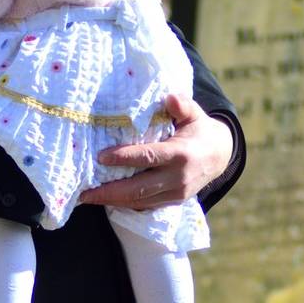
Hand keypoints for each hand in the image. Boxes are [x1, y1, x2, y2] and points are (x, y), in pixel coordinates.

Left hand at [78, 93, 232, 209]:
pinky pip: (145, 205)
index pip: (148, 157)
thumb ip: (183, 106)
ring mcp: (176, 193)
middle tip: (83, 192)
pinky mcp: (172, 201)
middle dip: (109, 191)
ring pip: (140, 200)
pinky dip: (124, 204)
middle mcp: (178, 178)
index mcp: (181, 155)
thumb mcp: (195, 114)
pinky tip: (105, 200)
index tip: (101, 157)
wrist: (220, 156)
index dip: (124, 157)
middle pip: (139, 188)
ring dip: (112, 201)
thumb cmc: (199, 130)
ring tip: (87, 197)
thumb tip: (170, 97)